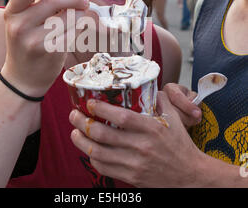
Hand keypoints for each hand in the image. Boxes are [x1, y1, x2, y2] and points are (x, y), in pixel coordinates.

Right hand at [1, 0, 88, 96]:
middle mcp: (19, 26)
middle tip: (83, 3)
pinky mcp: (50, 52)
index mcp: (11, 12)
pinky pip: (75, 32)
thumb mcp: (27, 17)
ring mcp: (33, 40)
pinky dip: (81, 30)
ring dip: (80, 15)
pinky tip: (80, 32)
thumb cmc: (27, 42)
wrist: (23, 78)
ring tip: (81, 18)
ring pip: (69, 16)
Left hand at [69, 92, 202, 186]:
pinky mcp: (131, 177)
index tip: (89, 103)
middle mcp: (141, 146)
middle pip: (103, 134)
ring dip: (81, 141)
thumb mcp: (174, 118)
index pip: (121, 117)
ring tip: (74, 131)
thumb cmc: (180, 144)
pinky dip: (92, 157)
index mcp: (152, 129)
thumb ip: (160, 100)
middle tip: (73, 115)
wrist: (190, 176)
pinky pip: (104, 167)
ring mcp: (135, 164)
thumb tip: (146, 86)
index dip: (101, 109)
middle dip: (83, 123)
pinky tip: (88, 149)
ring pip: (98, 152)